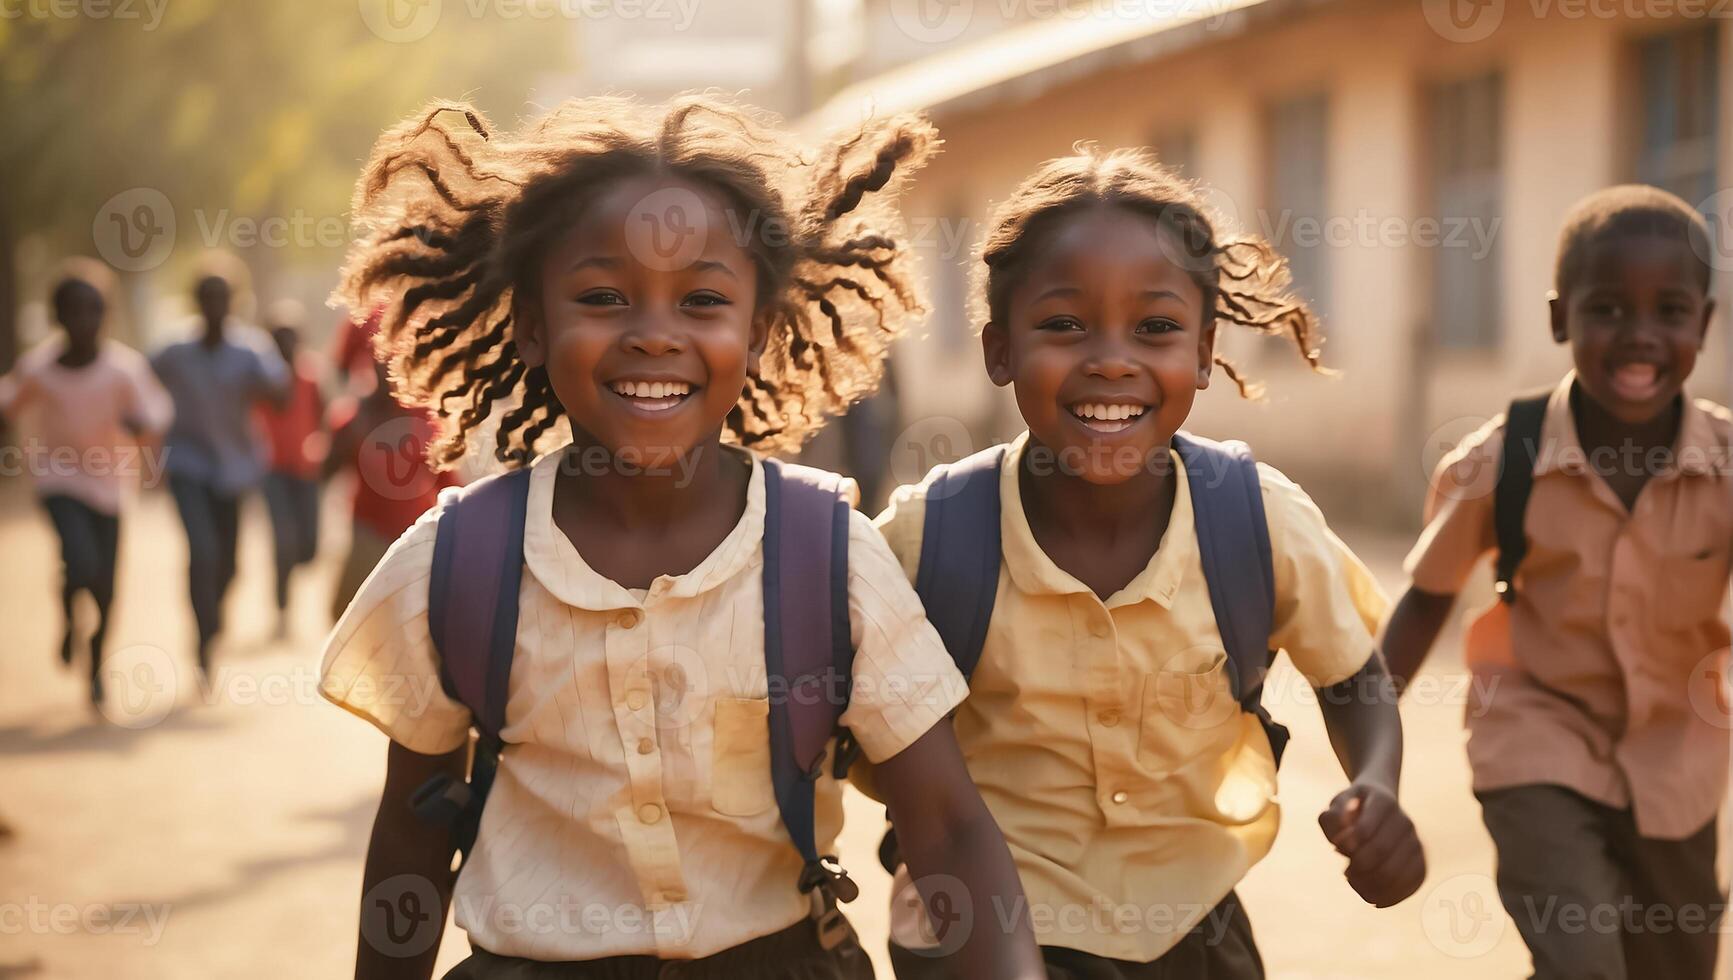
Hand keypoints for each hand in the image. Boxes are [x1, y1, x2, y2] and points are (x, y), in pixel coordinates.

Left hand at [1319, 782, 1425, 907]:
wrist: (1378, 808)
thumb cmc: (1352, 810)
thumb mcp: (1337, 806)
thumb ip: (1334, 820)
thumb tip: (1345, 843)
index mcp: (1383, 802)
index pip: (1363, 830)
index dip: (1346, 846)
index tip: (1336, 849)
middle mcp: (1405, 821)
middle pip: (1379, 853)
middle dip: (1357, 867)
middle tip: (1346, 872)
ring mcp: (1416, 842)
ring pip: (1395, 874)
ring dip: (1369, 885)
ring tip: (1356, 883)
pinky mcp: (1421, 863)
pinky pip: (1410, 886)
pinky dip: (1387, 897)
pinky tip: (1371, 895)